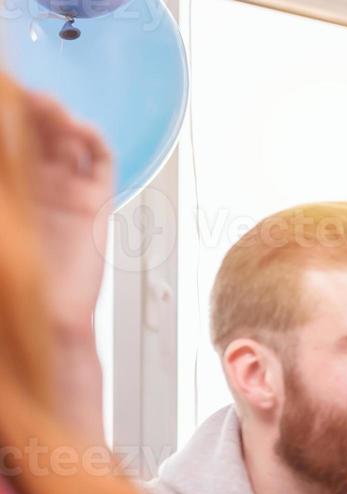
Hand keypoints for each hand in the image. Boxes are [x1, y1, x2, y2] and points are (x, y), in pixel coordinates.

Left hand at [23, 90, 112, 345]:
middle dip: (31, 107)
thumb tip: (3, 138)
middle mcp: (35, 184)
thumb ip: (5, 180)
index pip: (10, 138)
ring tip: (49, 107)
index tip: (5, 89)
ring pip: (66, 138)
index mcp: (9, 188)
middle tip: (24, 93)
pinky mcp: (95, 202)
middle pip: (37, 130)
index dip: (9, 110)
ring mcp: (66, 191)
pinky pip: (101, 161)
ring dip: (59, 117)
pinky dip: (92, 139)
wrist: (48, 315)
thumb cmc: (14, 278)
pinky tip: (79, 128)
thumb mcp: (1, 219)